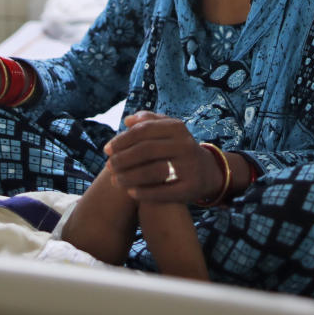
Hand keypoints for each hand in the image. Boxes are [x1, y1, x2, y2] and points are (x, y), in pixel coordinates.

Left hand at [104, 111, 222, 203]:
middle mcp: (185, 145)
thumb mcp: (168, 130)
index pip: (143, 131)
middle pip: (146, 150)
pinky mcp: (191, 188)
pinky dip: (144, 193)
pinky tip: (130, 193)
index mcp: (177, 128)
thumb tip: (128, 121)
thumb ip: (148, 122)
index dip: (122, 140)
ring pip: (153, 172)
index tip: (106, 149)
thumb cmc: (177, 148)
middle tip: (108, 166)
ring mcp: (190, 167)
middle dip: (123, 159)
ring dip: (129, 177)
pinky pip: (164, 192)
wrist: (206, 172)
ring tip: (115, 181)